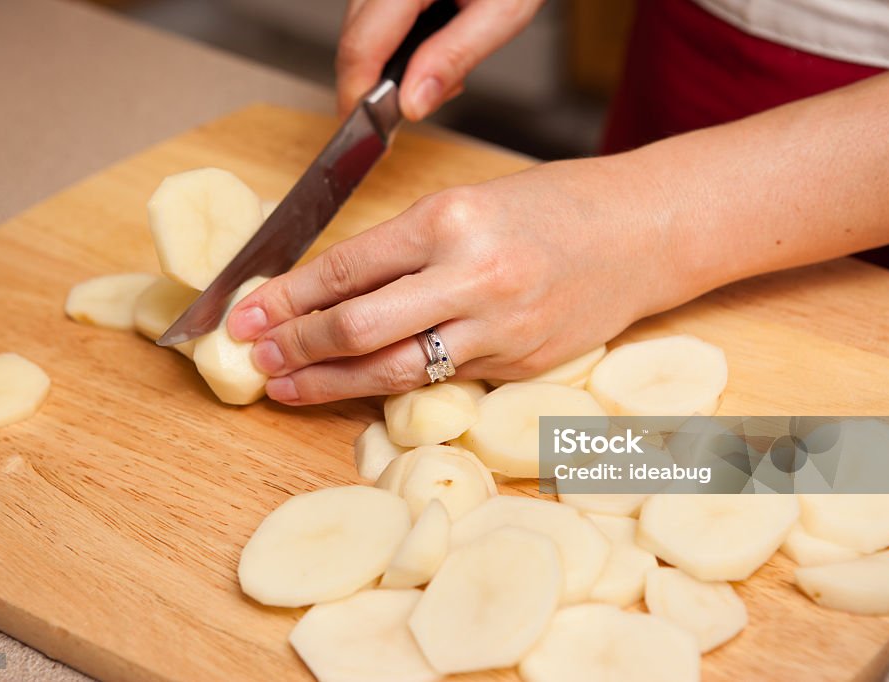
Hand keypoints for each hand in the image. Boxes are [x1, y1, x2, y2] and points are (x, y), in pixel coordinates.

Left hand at [226, 155, 695, 404]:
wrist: (642, 233)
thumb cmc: (553, 207)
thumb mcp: (468, 204)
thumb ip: (404, 248)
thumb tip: (328, 290)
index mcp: (452, 219)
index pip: (346, 267)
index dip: (287, 297)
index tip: (246, 312)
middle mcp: (473, 277)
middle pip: (360, 327)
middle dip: (296, 346)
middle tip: (256, 356)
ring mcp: (499, 330)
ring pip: (394, 371)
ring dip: (331, 382)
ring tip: (288, 387)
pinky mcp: (518, 366)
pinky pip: (439, 382)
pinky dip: (391, 386)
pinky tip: (358, 387)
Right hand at [337, 0, 544, 119]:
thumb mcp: (502, 13)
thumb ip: (454, 58)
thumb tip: (412, 104)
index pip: (361, 46)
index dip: (358, 97)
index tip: (368, 135)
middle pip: (353, 40)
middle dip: (376, 86)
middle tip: (419, 105)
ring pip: (358, 31)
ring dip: (386, 67)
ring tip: (437, 74)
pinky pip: (373, 18)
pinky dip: (393, 46)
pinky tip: (429, 51)